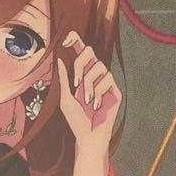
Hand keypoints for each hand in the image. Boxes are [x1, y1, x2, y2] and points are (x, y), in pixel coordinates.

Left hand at [56, 31, 121, 151]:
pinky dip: (98, 92)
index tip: (67, 39)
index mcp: (82, 76)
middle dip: (81, 63)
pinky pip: (107, 80)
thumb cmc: (76, 120)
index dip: (76, 42)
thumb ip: (64, 80)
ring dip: (89, 84)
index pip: (81, 54)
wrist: (88, 136)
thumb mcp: (66, 99)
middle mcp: (95, 76)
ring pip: (99, 66)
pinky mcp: (115, 91)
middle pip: (91, 53)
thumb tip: (60, 60)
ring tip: (86, 101)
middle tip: (76, 82)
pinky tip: (95, 105)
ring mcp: (106, 83)